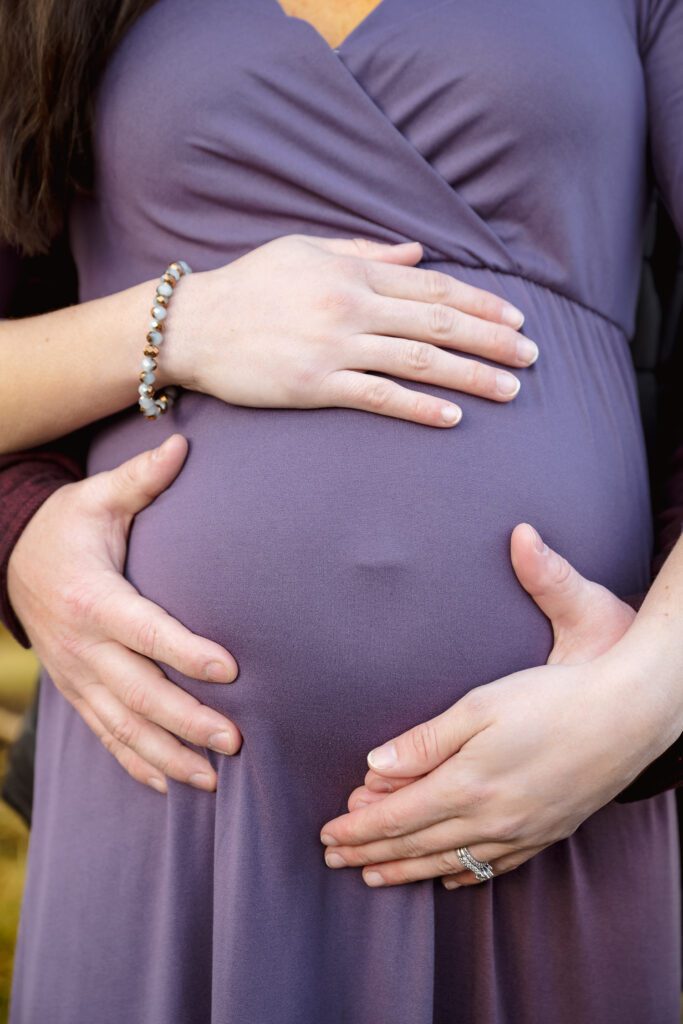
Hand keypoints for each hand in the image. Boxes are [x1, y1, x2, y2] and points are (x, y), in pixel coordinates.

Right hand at [7, 434, 240, 794]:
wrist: (12, 560)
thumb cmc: (68, 527)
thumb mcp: (97, 498)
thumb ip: (141, 479)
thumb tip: (183, 442)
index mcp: (93, 600)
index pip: (146, 631)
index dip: (186, 652)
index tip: (231, 669)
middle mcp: (83, 647)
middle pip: (139, 693)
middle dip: (188, 720)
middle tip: (236, 740)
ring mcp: (77, 676)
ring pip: (123, 727)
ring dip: (167, 755)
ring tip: (212, 779)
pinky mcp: (77, 691)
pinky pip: (104, 735)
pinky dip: (135, 763)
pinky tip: (168, 785)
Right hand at [163, 235, 537, 427]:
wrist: (195, 325)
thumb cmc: (250, 285)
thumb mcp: (307, 250)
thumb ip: (366, 253)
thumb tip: (419, 253)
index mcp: (355, 274)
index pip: (435, 287)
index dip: (482, 303)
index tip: (516, 319)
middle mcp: (353, 307)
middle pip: (440, 323)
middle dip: (493, 340)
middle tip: (533, 358)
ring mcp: (336, 348)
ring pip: (420, 360)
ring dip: (471, 377)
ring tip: (509, 391)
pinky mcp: (317, 386)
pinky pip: (379, 397)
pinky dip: (419, 407)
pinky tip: (452, 418)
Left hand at [319, 523, 659, 887]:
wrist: (627, 716)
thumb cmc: (551, 699)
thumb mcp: (479, 706)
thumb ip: (424, 741)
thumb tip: (374, 768)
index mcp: (467, 784)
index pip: (395, 817)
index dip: (357, 828)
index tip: (326, 834)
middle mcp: (490, 819)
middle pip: (416, 844)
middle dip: (369, 853)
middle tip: (334, 860)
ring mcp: (520, 832)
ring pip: (450, 861)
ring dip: (407, 870)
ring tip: (374, 876)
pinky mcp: (546, 832)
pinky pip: (495, 867)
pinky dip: (463, 875)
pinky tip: (450, 879)